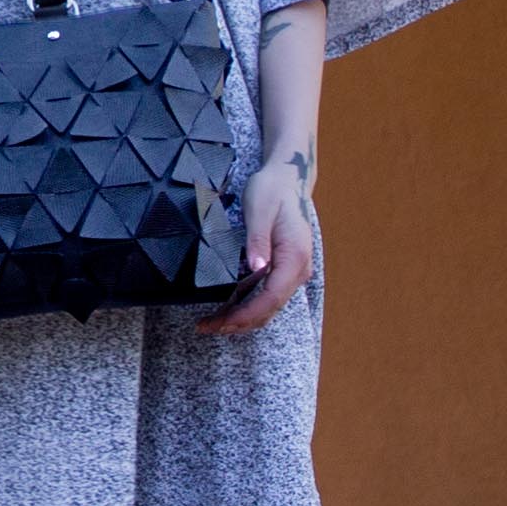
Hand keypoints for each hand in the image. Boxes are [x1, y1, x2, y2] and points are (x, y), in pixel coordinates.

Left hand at [199, 153, 313, 336]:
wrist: (286, 179)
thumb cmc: (272, 190)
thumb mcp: (259, 210)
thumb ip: (258, 240)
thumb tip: (257, 268)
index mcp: (295, 256)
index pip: (272, 297)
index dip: (247, 314)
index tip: (223, 322)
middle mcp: (298, 268)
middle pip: (270, 307)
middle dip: (239, 322)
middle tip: (208, 326)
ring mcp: (293, 270)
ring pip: (268, 305)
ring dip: (242, 316)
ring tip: (212, 322)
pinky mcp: (284, 268)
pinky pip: (266, 294)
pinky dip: (247, 304)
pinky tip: (226, 307)